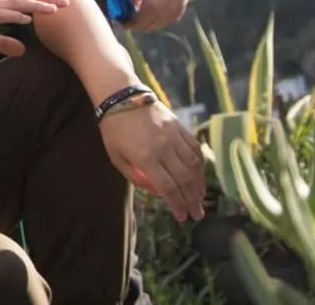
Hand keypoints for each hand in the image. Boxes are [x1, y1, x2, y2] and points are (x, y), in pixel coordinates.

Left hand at [101, 100, 206, 220]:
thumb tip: (153, 190)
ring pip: (193, 165)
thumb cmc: (114, 129)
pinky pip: (195, 148)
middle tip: (198, 214)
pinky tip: (201, 174)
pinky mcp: (179, 127)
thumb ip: (133, 176)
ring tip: (201, 198)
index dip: (177, 205)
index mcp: (145, 157)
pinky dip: (200, 164)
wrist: (121, 96)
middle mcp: (163, 148)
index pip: (167, 187)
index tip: (182, 217)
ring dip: (199, 184)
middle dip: (192, 200)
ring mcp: (174, 136)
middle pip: (183, 179)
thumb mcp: (115, 156)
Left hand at [123, 0, 190, 31]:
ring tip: (143, 14)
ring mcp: (178, 6)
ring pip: (163, 22)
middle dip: (139, 24)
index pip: (138, 24)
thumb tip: (131, 13)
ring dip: (153, 21)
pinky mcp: (184, 0)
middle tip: (131, 19)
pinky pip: (173, 15)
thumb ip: (130, 2)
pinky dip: (164, 15)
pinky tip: (156, 8)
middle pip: (151, 26)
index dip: (128, 24)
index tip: (121, 22)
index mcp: (152, 7)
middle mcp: (167, 11)